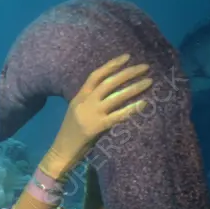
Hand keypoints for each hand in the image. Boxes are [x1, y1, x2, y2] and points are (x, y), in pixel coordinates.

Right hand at [42, 54, 151, 178]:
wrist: (60, 152)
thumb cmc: (71, 133)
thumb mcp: (77, 112)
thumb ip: (91, 101)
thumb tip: (112, 92)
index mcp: (79, 97)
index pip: (96, 76)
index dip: (112, 64)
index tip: (127, 57)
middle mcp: (85, 102)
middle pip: (109, 82)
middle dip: (128, 72)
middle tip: (145, 67)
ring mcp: (91, 114)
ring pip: (115, 97)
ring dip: (134, 88)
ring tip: (149, 81)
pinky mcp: (97, 127)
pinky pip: (117, 115)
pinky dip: (131, 109)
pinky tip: (143, 104)